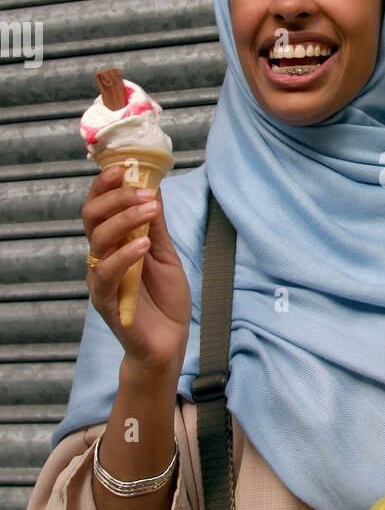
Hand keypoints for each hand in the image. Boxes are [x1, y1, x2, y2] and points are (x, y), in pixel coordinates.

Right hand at [82, 164, 190, 371]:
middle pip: (92, 216)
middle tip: (143, 190)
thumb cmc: (165, 299)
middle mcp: (102, 257)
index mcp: (114, 243)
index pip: (100, 207)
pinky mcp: (105, 300)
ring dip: (124, 218)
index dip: (106, 186)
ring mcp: (101, 278)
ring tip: (149, 209)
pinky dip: (124, 254)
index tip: (124, 167)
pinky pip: (106, 272)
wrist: (168, 342)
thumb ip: (155, 226)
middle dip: (115, 196)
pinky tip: (142, 244)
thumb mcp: (165, 255)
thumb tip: (152, 188)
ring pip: (98, 239)